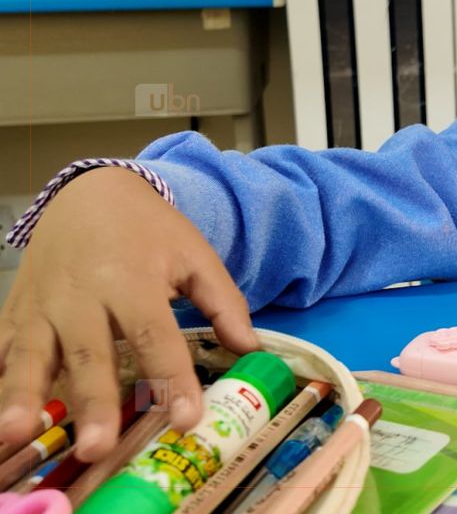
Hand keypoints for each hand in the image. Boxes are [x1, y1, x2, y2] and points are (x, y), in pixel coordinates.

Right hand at [0, 168, 257, 460]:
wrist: (92, 191)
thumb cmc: (150, 231)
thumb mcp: (195, 255)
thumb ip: (224, 303)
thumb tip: (250, 350)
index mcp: (133, 281)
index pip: (155, 336)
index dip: (171, 379)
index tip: (186, 419)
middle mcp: (82, 296)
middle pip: (89, 354)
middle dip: (92, 403)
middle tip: (98, 448)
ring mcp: (42, 306)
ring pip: (32, 357)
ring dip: (23, 397)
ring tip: (17, 433)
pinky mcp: (15, 314)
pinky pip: (2, 351)